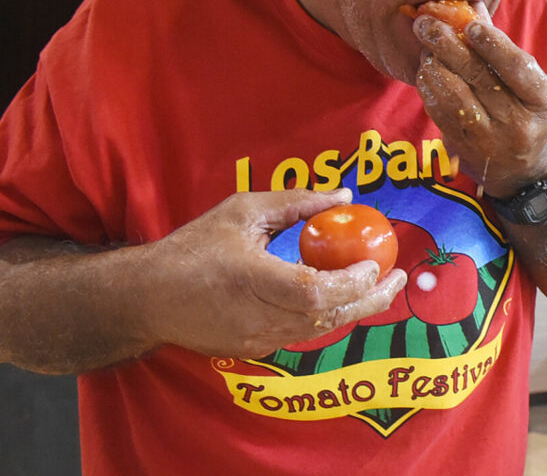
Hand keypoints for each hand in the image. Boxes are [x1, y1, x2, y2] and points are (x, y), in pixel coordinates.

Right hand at [139, 189, 406, 358]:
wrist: (148, 298)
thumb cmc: (193, 249)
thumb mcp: (243, 212)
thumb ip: (295, 203)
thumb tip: (343, 196)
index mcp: (252, 281)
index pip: (315, 293)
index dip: (352, 282)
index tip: (376, 263)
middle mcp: (258, 317)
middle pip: (329, 317)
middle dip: (371, 298)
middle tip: (399, 278)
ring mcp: (257, 340)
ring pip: (320, 330)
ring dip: (354, 308)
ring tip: (379, 285)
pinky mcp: (255, 351)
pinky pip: (302, 334)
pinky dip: (326, 316)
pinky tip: (341, 297)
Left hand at [413, 15, 546, 198]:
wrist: (519, 169)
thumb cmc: (523, 112)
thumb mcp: (527, 84)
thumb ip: (500, 48)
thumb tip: (472, 8)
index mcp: (543, 101)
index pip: (519, 68)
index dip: (494, 45)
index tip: (472, 26)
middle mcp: (520, 123)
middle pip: (480, 78)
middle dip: (449, 46)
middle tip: (427, 24)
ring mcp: (491, 140)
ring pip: (455, 96)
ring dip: (434, 66)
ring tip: (425, 47)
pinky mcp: (465, 149)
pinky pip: (440, 113)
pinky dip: (429, 87)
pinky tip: (426, 71)